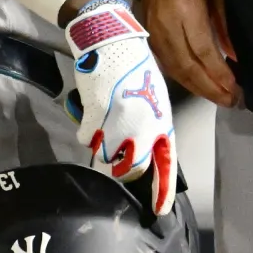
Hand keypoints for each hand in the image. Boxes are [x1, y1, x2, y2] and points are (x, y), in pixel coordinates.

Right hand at [62, 0, 178, 213]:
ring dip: (103, 145)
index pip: (166, 162)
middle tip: (116, 149)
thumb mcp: (153, 99)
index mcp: (162, 121)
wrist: (113, 43)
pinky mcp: (96, 117)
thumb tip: (146, 151)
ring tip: (105, 124)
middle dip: (122, 164)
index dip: (162, 189)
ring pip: (106, 155)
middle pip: (131, 167)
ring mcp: (119, 123)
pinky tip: (91, 113)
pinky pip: (87, 138)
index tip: (159, 210)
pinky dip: (87, 129)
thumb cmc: (136, 68)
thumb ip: (152, 127)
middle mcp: (144, 127)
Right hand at [139, 0, 240, 109]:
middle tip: (231, 102)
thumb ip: (223, 25)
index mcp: (186, 11)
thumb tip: (235, 57)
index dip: (218, 73)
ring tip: (220, 99)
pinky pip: (169, 67)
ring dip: (199, 89)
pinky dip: (186, 80)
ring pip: (177, 71)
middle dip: (210, 88)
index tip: (235, 87)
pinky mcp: (150, 41)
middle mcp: (168, 28)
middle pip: (188, 67)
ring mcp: (155, 36)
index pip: (202, 50)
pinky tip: (201, 87)